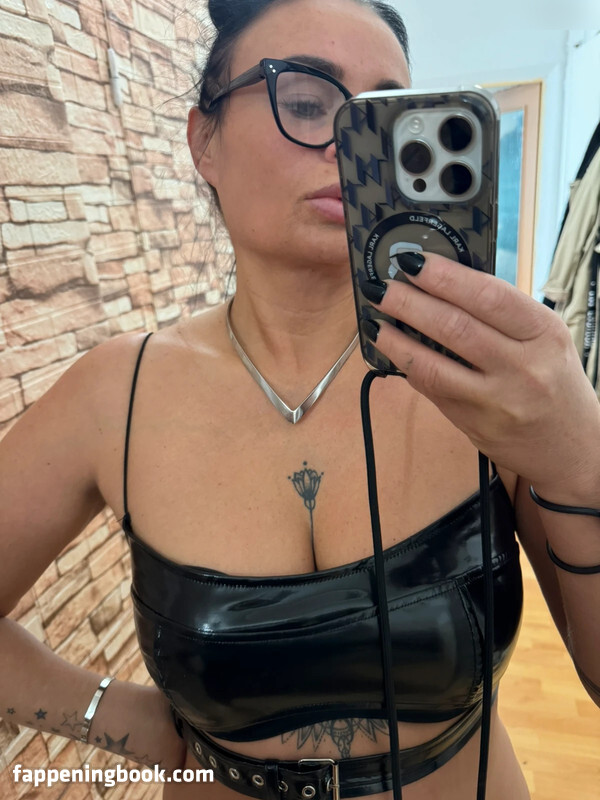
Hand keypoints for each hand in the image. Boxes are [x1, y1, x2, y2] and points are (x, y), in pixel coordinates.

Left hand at [361, 251, 599, 500]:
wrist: (572, 448)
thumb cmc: (554, 382)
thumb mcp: (545, 339)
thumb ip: (502, 314)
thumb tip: (443, 282)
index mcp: (544, 333)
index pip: (489, 296)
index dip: (444, 277)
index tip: (413, 262)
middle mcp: (523, 367)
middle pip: (455, 327)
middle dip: (410, 303)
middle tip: (382, 287)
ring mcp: (497, 401)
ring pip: (434, 364)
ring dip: (397, 339)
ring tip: (376, 319)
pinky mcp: (474, 424)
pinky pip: (432, 389)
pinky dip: (407, 366)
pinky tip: (393, 349)